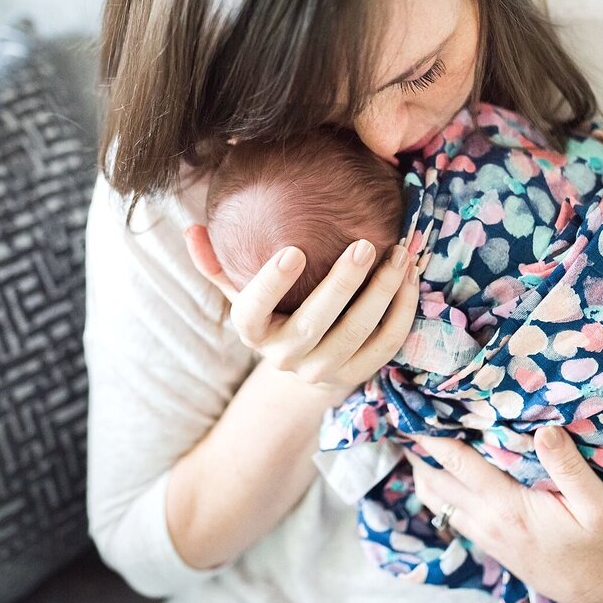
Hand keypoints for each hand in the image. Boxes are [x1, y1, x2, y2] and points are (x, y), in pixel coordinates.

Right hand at [183, 226, 420, 393]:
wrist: (302, 369)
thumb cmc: (273, 314)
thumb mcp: (241, 292)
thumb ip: (217, 263)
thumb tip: (191, 227)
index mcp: (253, 331)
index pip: (252, 310)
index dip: (270, 283)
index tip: (292, 250)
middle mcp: (285, 356)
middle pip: (315, 323)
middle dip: (343, 284)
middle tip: (365, 244)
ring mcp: (323, 369)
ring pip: (356, 333)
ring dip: (382, 293)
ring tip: (400, 254)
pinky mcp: (357, 374)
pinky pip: (385, 344)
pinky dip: (402, 311)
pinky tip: (410, 278)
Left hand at [403, 428, 602, 602]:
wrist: (601, 592)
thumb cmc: (602, 545)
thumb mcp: (598, 506)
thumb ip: (570, 467)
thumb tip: (545, 429)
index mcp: (508, 506)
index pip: (458, 463)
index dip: (432, 436)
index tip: (414, 410)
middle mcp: (487, 520)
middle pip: (434, 481)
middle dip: (416, 450)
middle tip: (403, 418)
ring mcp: (485, 534)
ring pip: (435, 500)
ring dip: (422, 471)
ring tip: (413, 442)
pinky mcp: (489, 543)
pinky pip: (449, 514)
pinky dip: (436, 490)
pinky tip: (439, 474)